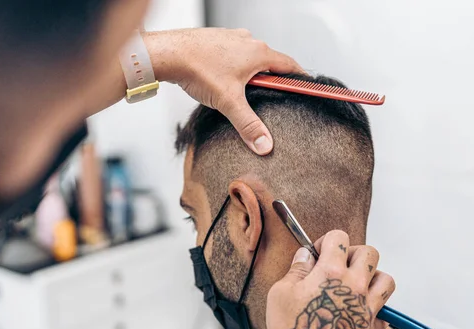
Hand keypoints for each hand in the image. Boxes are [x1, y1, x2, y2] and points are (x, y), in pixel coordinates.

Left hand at [144, 28, 304, 154]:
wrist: (168, 53)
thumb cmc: (197, 67)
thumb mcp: (229, 102)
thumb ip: (249, 125)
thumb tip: (264, 143)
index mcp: (258, 52)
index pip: (290, 65)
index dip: (299, 78)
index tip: (304, 87)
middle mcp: (248, 41)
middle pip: (270, 62)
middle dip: (272, 80)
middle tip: (270, 98)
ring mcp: (232, 39)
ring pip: (250, 58)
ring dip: (251, 73)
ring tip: (244, 92)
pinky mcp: (217, 40)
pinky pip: (233, 55)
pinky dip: (234, 67)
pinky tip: (224, 80)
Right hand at [266, 230, 394, 328]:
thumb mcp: (281, 293)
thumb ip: (297, 269)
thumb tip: (306, 255)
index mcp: (330, 273)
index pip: (340, 238)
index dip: (328, 241)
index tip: (320, 252)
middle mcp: (354, 286)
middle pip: (369, 253)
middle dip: (354, 254)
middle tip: (340, 266)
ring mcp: (367, 306)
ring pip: (385, 278)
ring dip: (372, 277)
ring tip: (356, 285)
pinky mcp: (373, 326)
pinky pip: (386, 310)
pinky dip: (377, 306)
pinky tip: (361, 310)